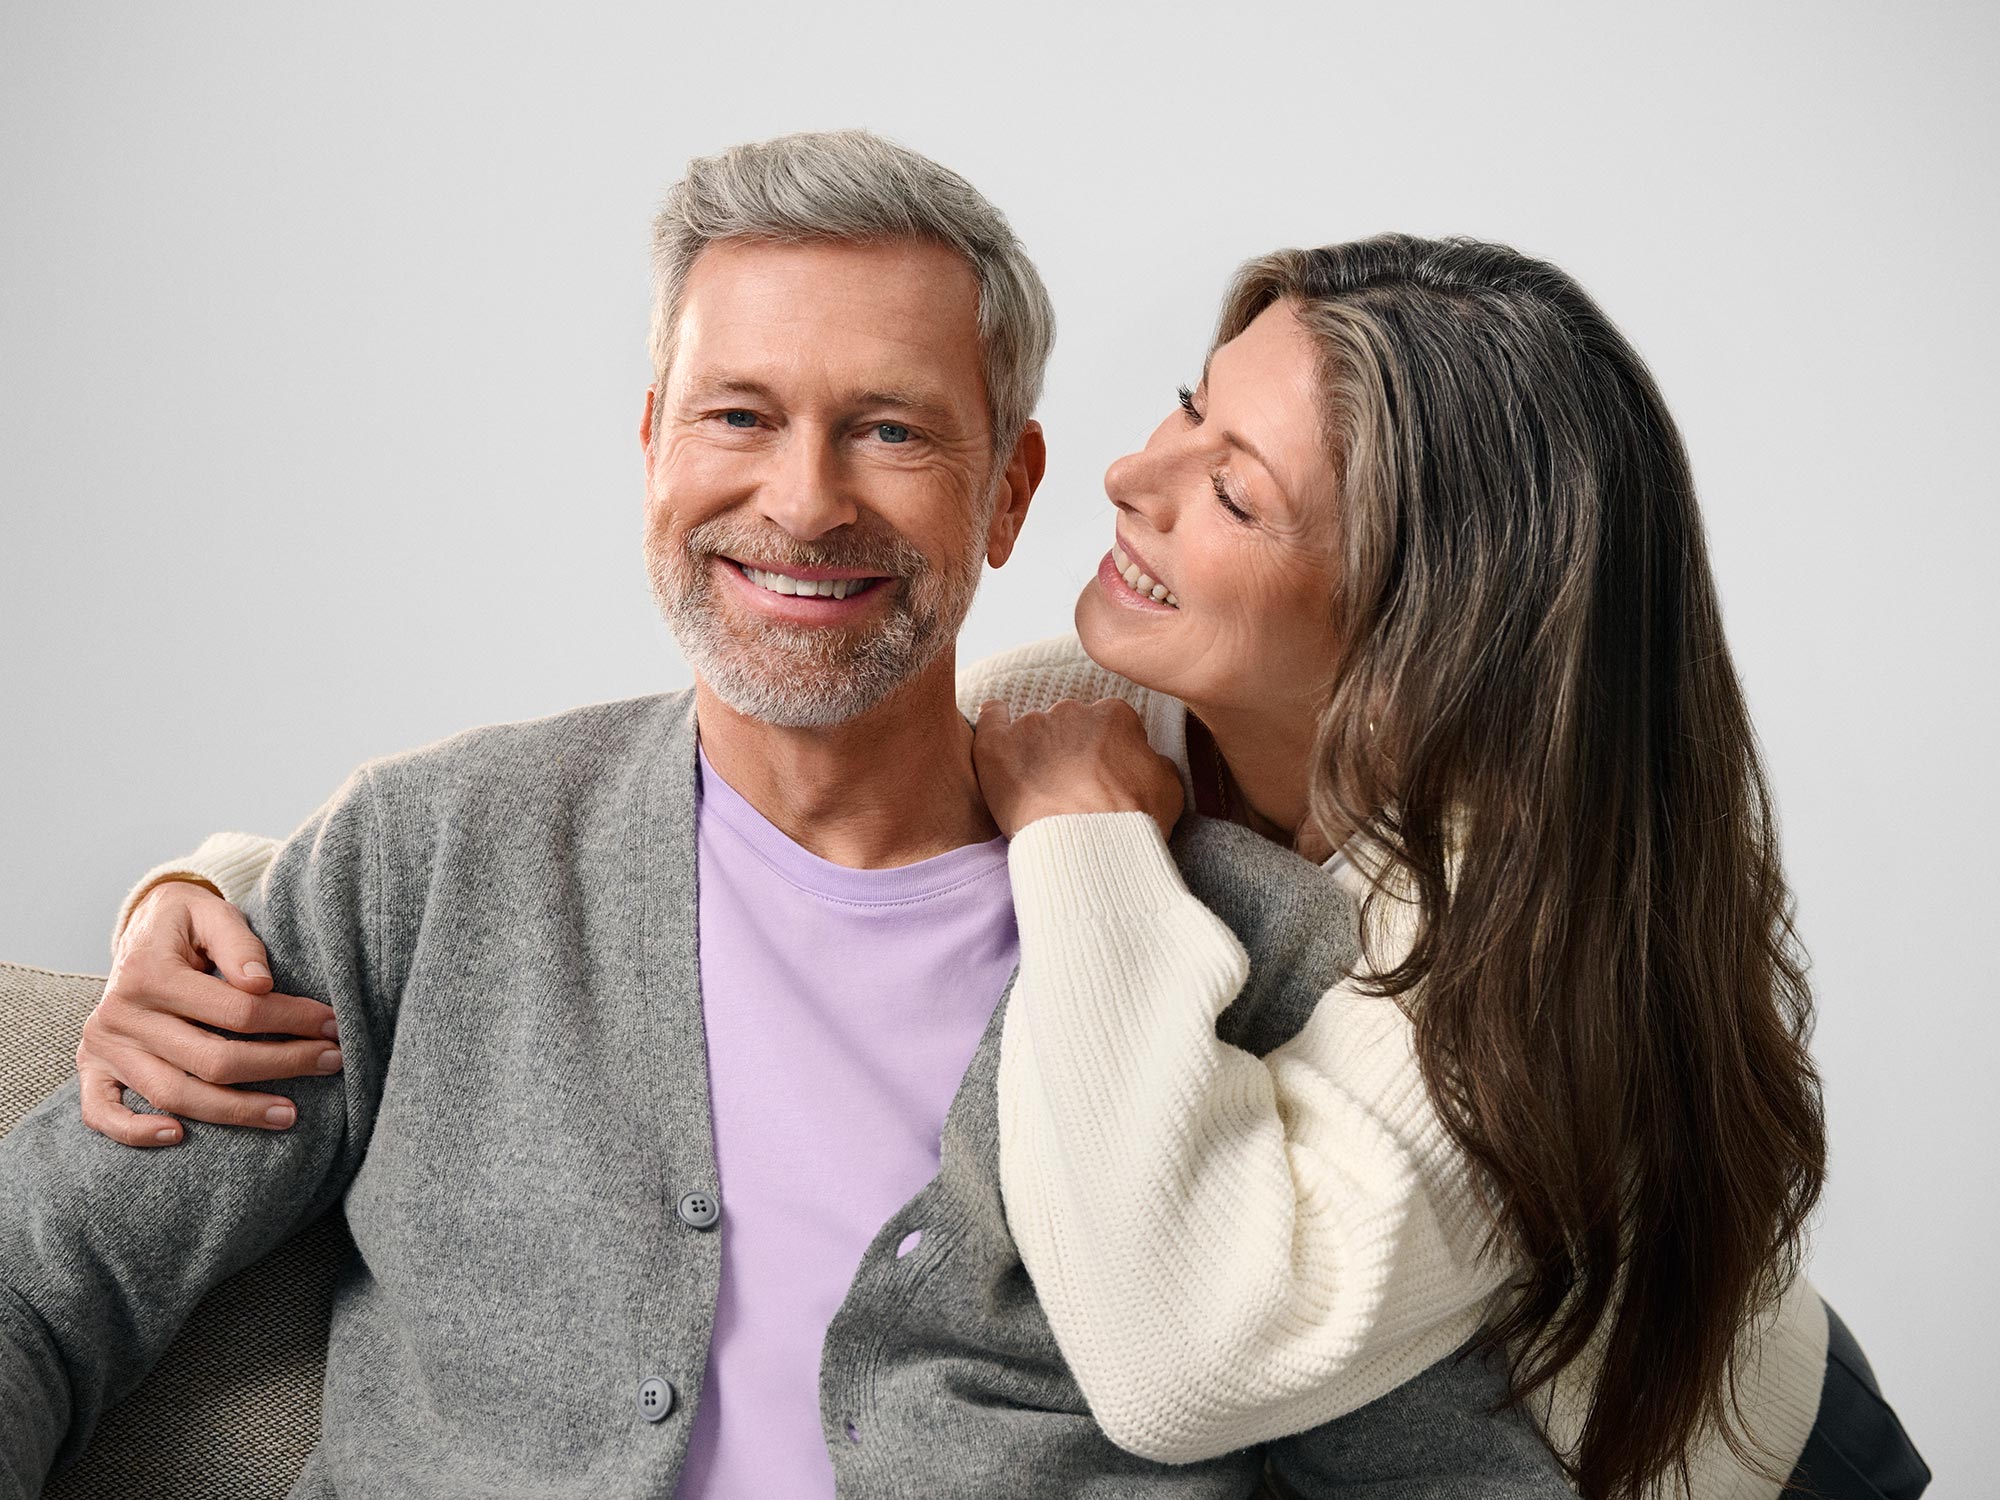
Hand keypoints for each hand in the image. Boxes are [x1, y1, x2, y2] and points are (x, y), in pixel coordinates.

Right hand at [78, 879, 341, 1145]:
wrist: (141, 928)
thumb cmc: (187, 924)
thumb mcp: (212, 913)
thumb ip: (238, 943)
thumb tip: (261, 983)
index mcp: (149, 974)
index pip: (235, 1010)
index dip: (291, 1020)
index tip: (332, 1025)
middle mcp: (120, 1015)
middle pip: (211, 1060)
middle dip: (280, 1064)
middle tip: (330, 1062)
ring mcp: (103, 1048)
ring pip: (173, 1094)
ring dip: (235, 1111)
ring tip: (290, 1113)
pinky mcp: (92, 1070)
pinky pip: (102, 1114)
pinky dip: (136, 1132)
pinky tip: (180, 1137)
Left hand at [973, 698, 1184, 841]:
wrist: (1089, 846)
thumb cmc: (1132, 822)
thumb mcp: (1169, 789)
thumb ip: (1155, 762)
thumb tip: (1147, 758)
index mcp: (1115, 717)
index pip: (1109, 725)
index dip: (1106, 752)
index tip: (1102, 776)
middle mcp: (1073, 712)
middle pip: (1070, 725)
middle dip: (1070, 750)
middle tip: (1071, 787)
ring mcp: (1033, 726)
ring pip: (1033, 730)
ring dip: (1035, 750)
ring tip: (1037, 787)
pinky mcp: (998, 745)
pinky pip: (990, 719)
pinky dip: (992, 719)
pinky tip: (994, 720)